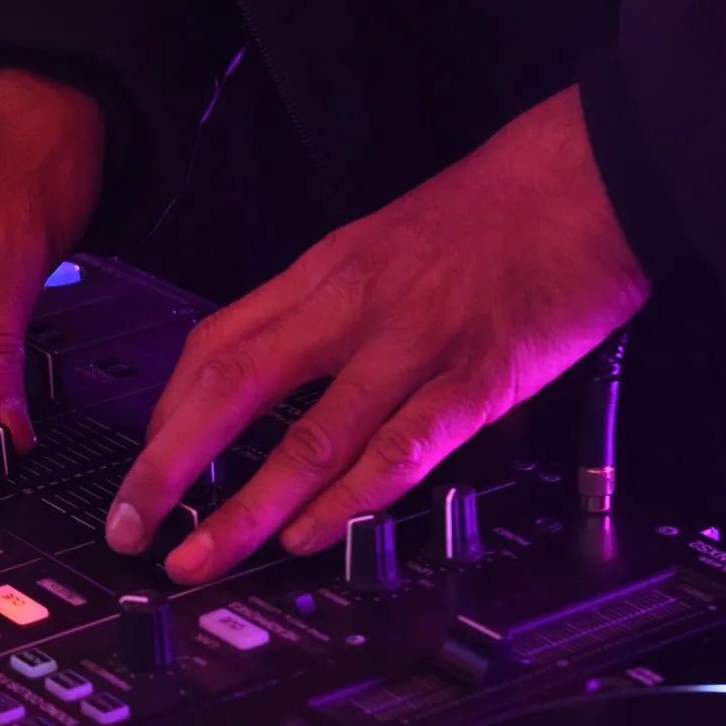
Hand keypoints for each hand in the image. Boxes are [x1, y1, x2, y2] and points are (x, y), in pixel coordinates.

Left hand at [105, 87, 650, 581]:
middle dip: (169, 466)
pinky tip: (311, 537)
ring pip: (308, 435)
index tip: (139, 468)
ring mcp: (413, 343)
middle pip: (232, 389)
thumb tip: (289, 377)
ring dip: (246, 507)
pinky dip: (350, 499)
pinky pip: (400, 447)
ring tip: (201, 558)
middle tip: (130, 525)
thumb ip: (335, 309)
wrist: (595, 168)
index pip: (216, 346)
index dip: (166, 415)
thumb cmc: (499, 208)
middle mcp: (353, 306)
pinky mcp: (478, 377)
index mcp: (326, 273)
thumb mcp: (387, 242)